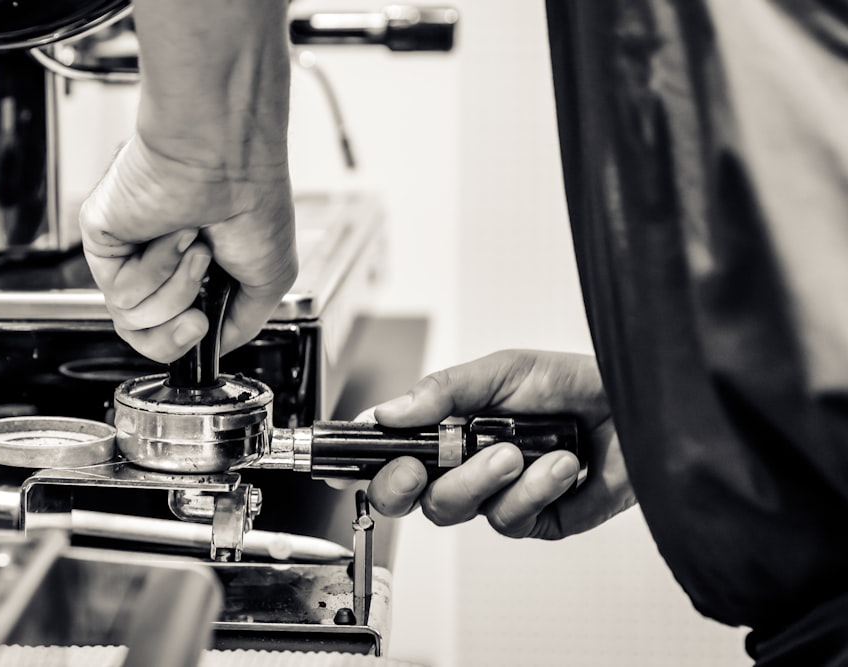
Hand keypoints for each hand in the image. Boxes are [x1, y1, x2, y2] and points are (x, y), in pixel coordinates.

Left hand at [80, 137, 296, 362]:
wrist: (227, 162)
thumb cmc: (253, 202)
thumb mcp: (271, 279)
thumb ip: (241, 322)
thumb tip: (214, 344)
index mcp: (193, 271)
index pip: (170, 330)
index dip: (184, 341)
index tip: (202, 326)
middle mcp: (157, 262)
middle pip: (145, 335)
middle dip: (175, 331)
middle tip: (198, 305)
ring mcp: (129, 252)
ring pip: (134, 319)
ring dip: (175, 289)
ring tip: (195, 249)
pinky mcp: (103, 240)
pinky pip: (120, 292)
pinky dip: (155, 268)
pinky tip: (173, 234)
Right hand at [366, 350, 634, 538]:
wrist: (633, 406)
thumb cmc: (569, 381)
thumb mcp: (501, 371)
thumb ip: (444, 391)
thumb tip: (389, 412)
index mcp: (445, 428)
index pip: (386, 454)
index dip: (363, 466)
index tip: (350, 467)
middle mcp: (462, 466)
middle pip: (406, 497)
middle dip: (404, 484)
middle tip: (417, 466)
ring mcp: (494, 496)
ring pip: (452, 510)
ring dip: (480, 480)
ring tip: (515, 451)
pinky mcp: (532, 519)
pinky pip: (509, 519)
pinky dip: (533, 489)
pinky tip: (559, 463)